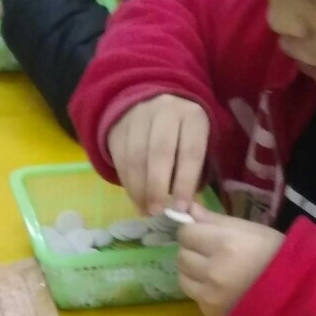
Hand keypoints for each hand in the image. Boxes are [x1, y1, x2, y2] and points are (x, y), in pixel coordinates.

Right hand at [108, 94, 211, 213]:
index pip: (190, 152)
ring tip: (145, 209)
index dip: (185, 183)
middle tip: (156, 211)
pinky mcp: (119, 127)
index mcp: (192, 116)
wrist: (152, 105)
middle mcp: (166, 110)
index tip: (180, 208)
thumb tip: (179, 207)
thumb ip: (191, 171)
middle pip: (159, 152)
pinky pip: (121, 159)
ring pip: (136, 157)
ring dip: (139, 188)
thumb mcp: (195, 144)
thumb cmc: (182, 135)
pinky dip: (127, 182)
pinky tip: (135, 197)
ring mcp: (139, 116)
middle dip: (157, 187)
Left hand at [175, 211, 283, 315]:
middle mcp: (213, 270)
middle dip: (192, 251)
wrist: (295, 296)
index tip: (202, 234)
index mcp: (225, 244)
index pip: (186, 233)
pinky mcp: (211, 313)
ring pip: (182, 277)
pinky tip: (220, 288)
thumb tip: (189, 209)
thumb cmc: (277, 256)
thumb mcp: (252, 230)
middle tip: (209, 252)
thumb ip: (217, 221)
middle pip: (182, 255)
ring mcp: (210, 295)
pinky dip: (202, 290)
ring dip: (192, 272)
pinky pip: (194, 297)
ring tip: (212, 271)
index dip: (192, 232)